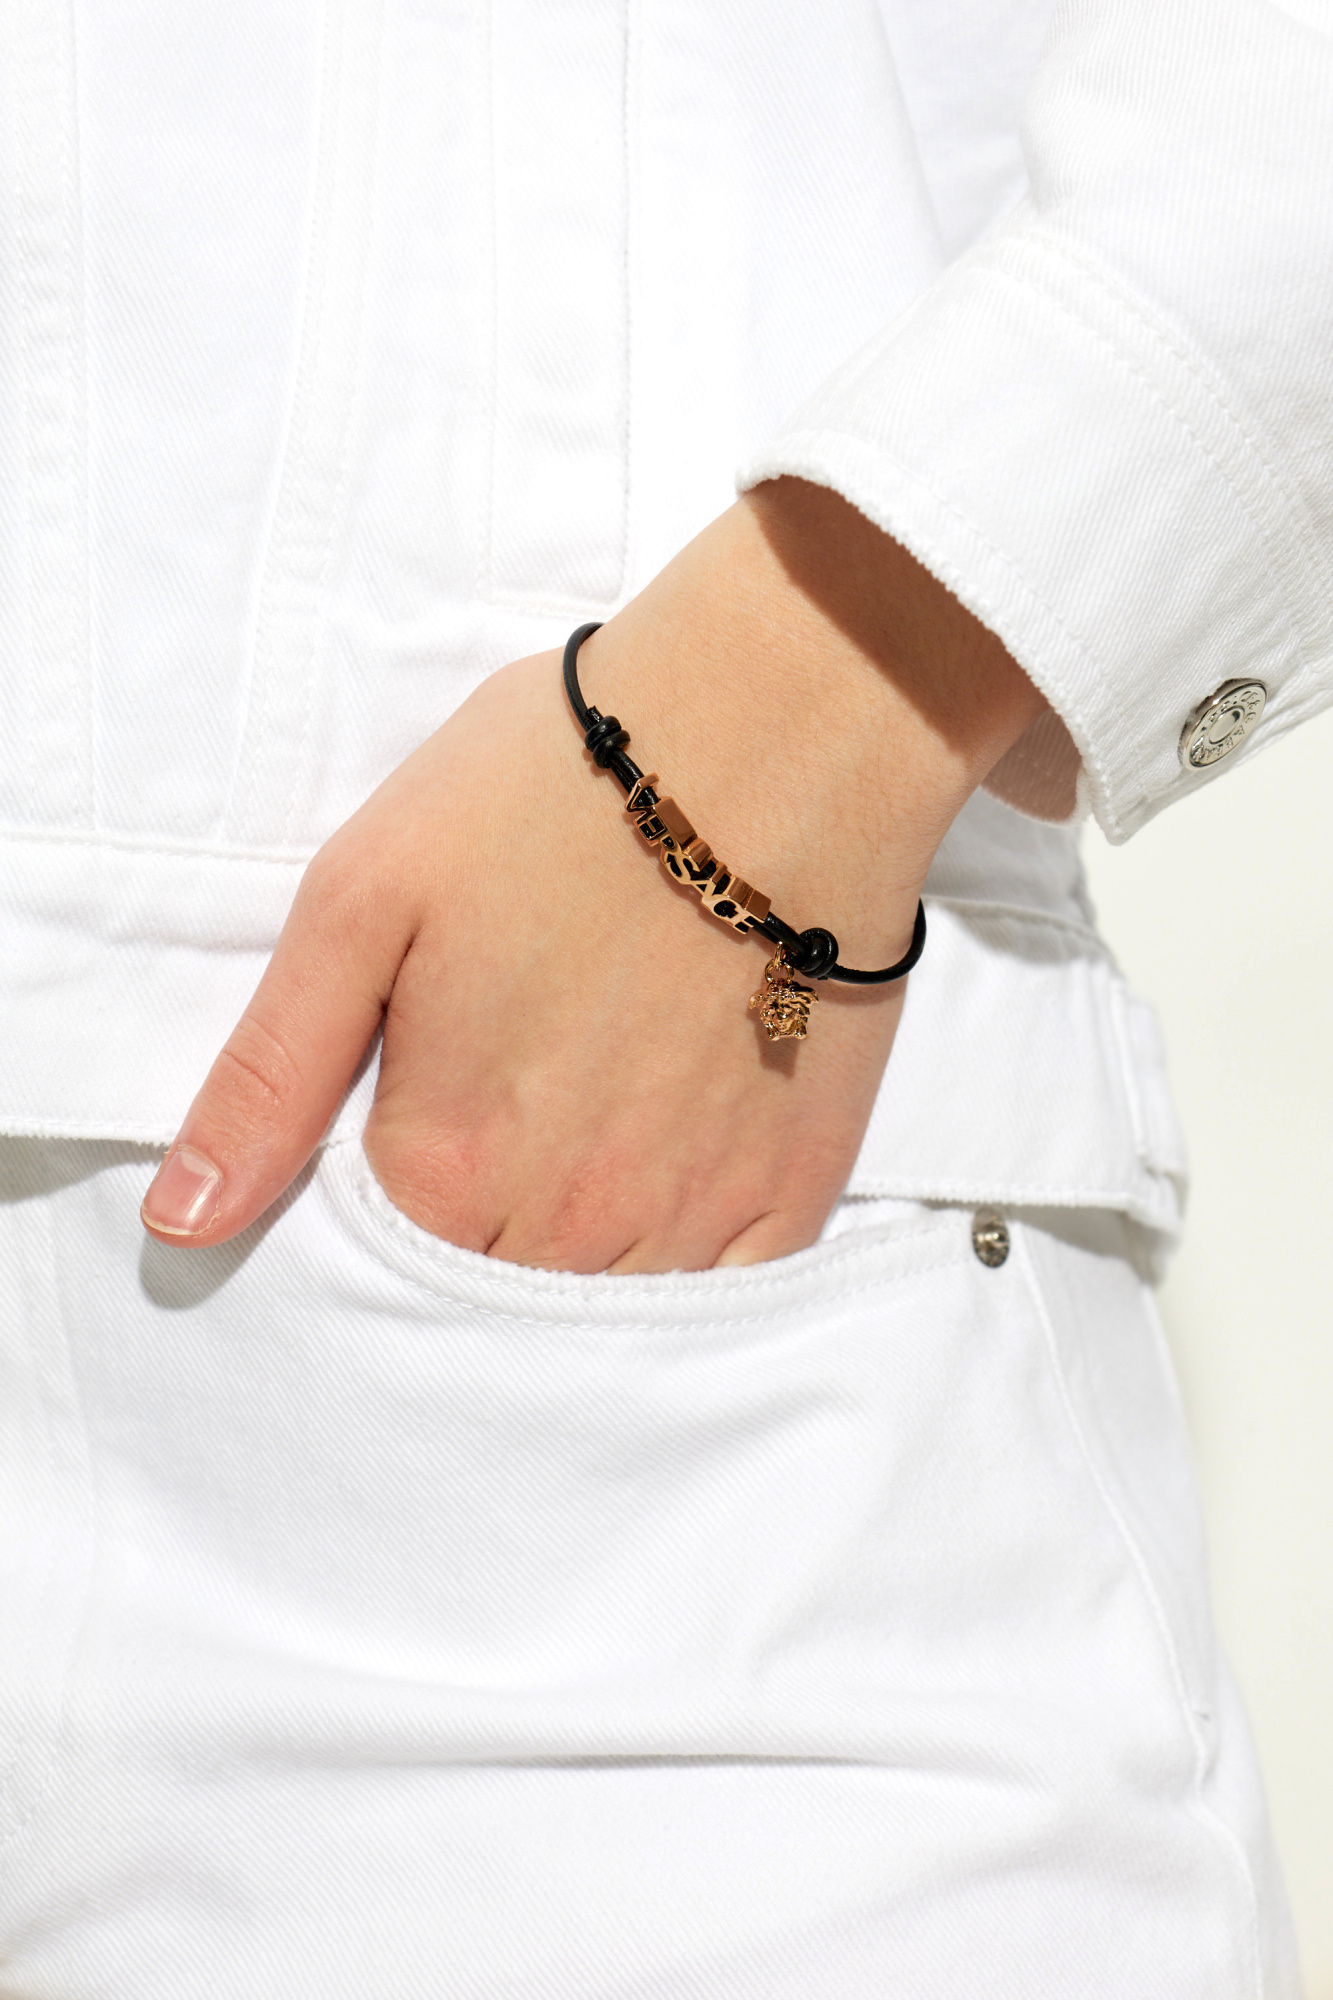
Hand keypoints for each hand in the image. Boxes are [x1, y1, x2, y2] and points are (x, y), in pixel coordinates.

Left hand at [140, 481, 1042, 1269]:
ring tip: (576, 1152)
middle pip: (487, 1303)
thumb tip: (183, 1222)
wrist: (776, 725)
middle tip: (498, 1125)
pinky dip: (679, 1275)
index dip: (375, 1210)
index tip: (405, 1129)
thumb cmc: (555, 789)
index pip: (375, 1273)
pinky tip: (667, 1190)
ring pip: (598, 1316)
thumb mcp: (364, 900)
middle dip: (469, 1246)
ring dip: (569, 1265)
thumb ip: (270, 1076)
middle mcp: (570, 1222)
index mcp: (448, 1163)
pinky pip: (720, 1301)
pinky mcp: (793, 1191)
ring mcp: (693, 1217)